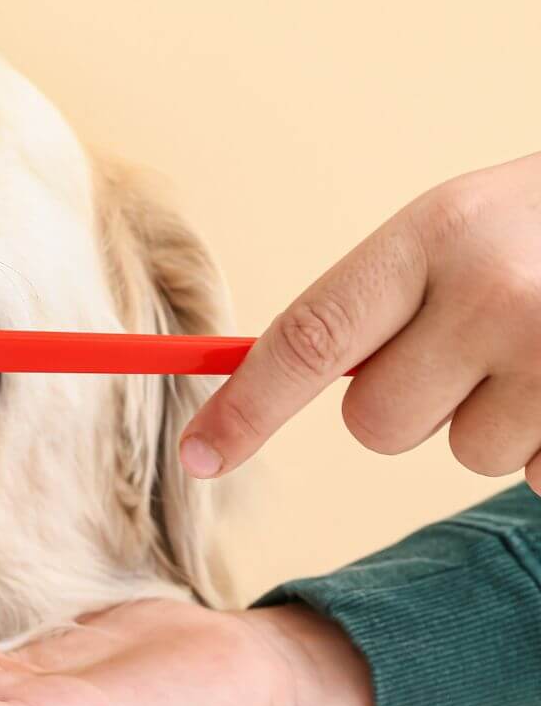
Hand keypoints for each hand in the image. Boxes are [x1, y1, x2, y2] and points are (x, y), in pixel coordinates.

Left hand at [179, 152, 540, 493]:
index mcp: (436, 236)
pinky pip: (535, 475)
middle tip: (477, 341)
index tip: (198, 457)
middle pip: (376, 424)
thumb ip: (378, 300)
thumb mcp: (459, 230)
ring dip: (495, 417)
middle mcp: (494, 293)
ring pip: (462, 454)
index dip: (247, 408)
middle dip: (411, 401)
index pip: (308, 339)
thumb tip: (270, 381)